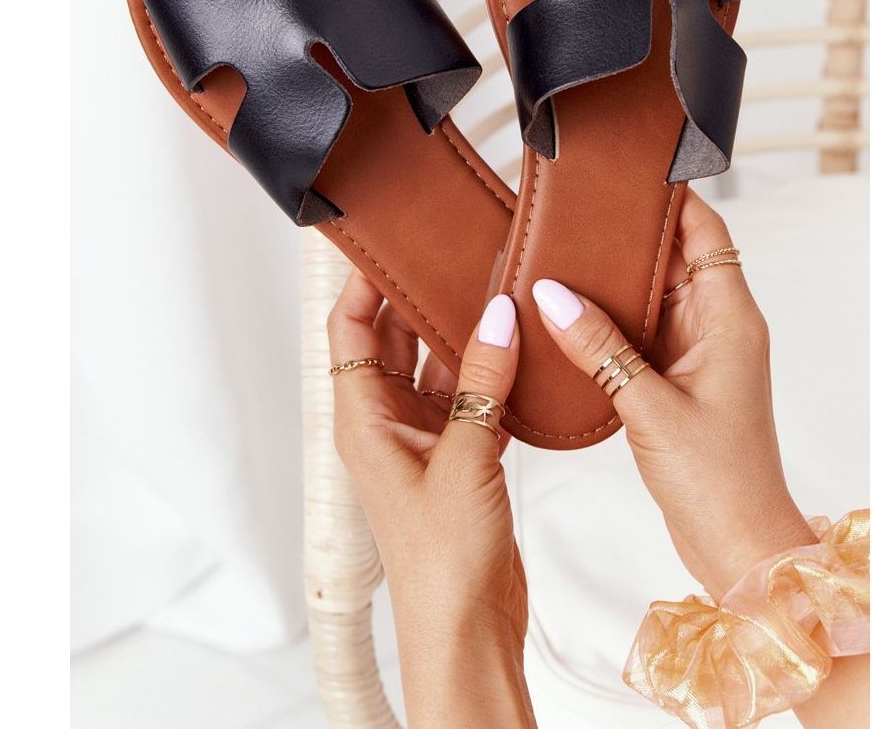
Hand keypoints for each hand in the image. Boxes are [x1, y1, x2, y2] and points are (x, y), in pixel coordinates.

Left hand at [328, 272, 533, 727]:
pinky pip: (471, 396)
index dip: (365, 283)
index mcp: (365, 420)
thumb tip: (498, 316)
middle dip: (423, 300)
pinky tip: (519, 352)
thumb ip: (482, 382)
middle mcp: (389, 423)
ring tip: (496, 292)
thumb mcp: (465, 459)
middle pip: (396, 340)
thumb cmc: (442, 563)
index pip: (352, 330)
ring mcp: (426, 438)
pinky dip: (492, 374)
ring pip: (440, 366)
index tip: (390, 242)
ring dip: (465, 336)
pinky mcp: (460, 456)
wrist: (467, 628)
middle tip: (458, 256)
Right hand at [530, 189, 814, 600]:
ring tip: (561, 256)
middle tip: (575, 214)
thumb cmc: (717, 481)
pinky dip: (609, 320)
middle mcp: (717, 326)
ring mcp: (697, 353)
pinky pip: (640, 332)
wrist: (737, 544)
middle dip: (628, 236)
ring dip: (614, 281)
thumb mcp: (649, 405)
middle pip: (673, 257)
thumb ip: (598, 347)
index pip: (706, 232)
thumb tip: (550, 295)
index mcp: (729, 318)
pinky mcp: (676, 379)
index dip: (672, 197)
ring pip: (653, 295)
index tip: (628, 174)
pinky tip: (569, 316)